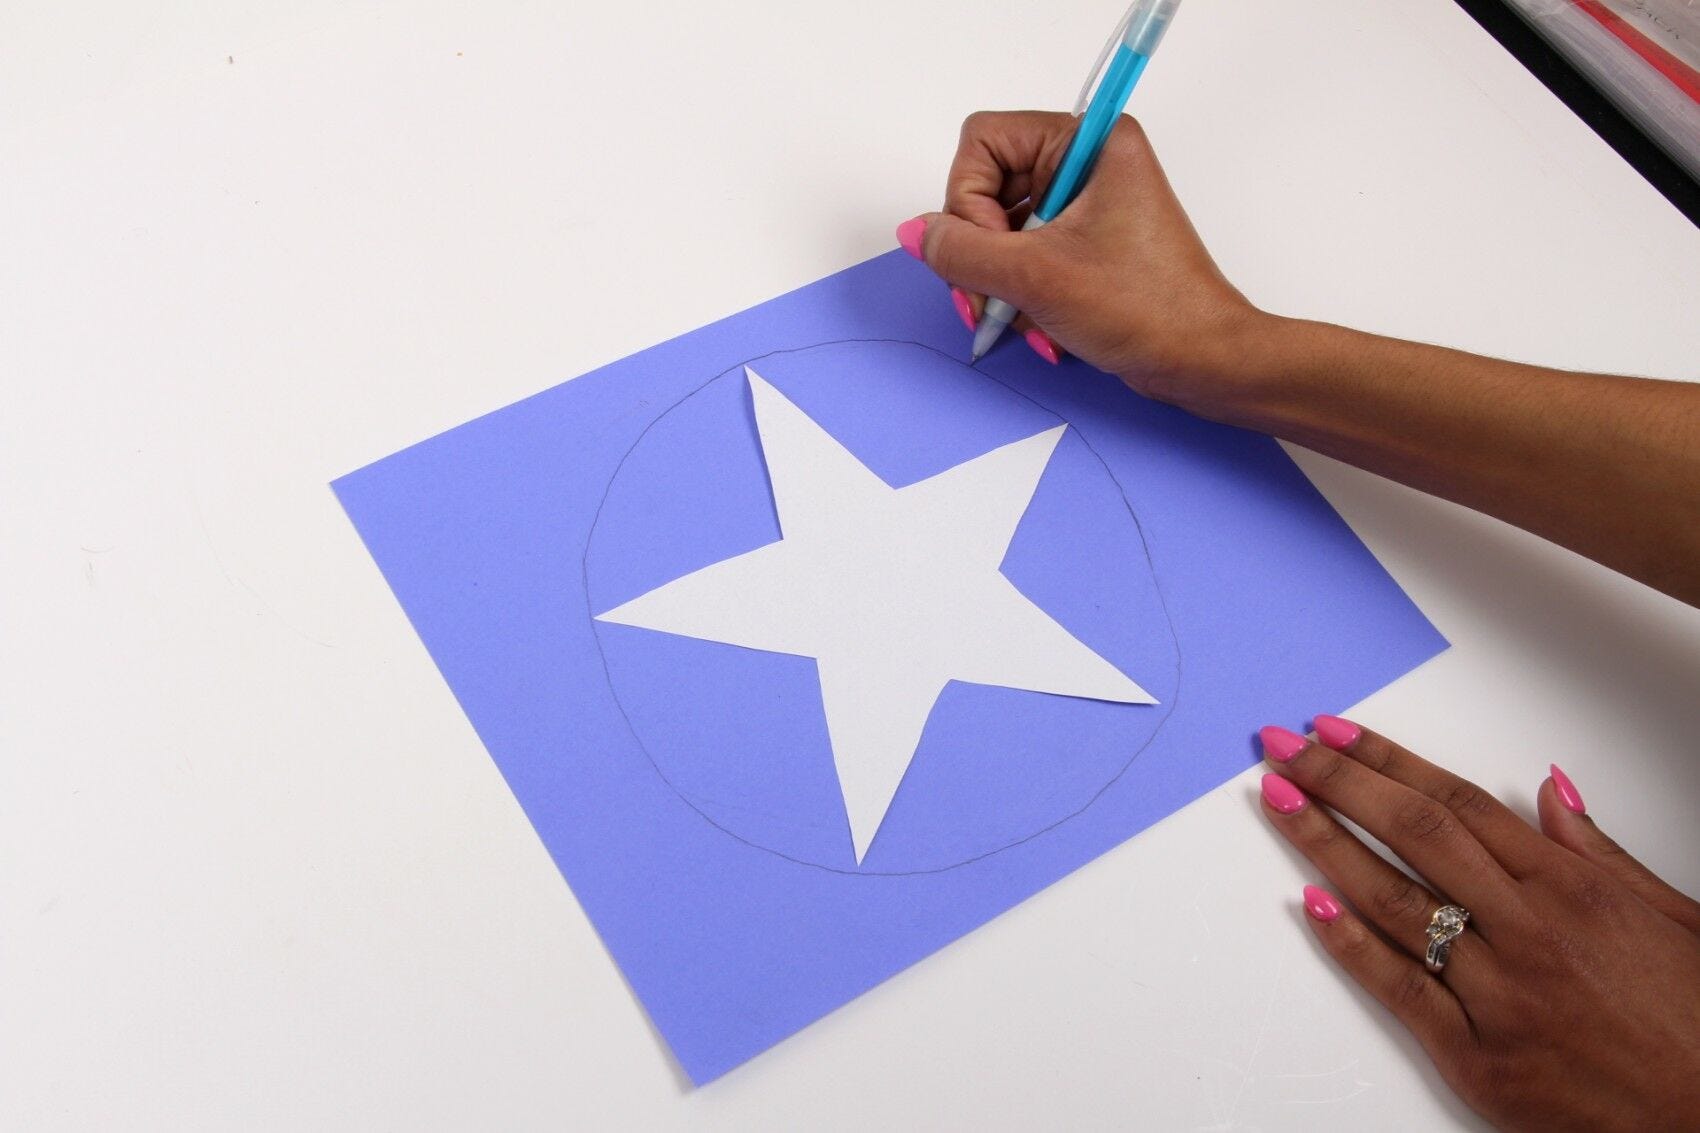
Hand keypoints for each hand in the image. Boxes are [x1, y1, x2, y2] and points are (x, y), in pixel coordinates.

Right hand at [897, 110, 1269, 416]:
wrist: (1201, 360)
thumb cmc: (1147, 308)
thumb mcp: (1035, 276)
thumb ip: (961, 251)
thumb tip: (916, 234)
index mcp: (1088, 141)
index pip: (984, 142)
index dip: (969, 199)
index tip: (991, 249)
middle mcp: (1086, 162)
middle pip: (987, 189)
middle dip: (981, 253)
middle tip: (986, 299)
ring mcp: (1085, 205)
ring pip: (1001, 230)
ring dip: (999, 283)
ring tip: (1019, 321)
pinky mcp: (1085, 243)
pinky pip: (1024, 256)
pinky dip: (1019, 295)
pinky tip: (1038, 328)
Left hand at [1257, 718, 1699, 1131]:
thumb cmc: (1697, 1025)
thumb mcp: (1672, 918)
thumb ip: (1599, 851)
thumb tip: (1551, 787)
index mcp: (1572, 891)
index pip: (1457, 804)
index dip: (1388, 762)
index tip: (1336, 733)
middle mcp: (1529, 933)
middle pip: (1414, 834)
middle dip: (1339, 783)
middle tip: (1284, 748)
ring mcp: (1498, 995)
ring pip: (1393, 900)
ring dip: (1325, 844)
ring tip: (1279, 801)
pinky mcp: (1476, 1057)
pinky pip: (1397, 987)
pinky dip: (1348, 942)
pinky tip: (1308, 902)